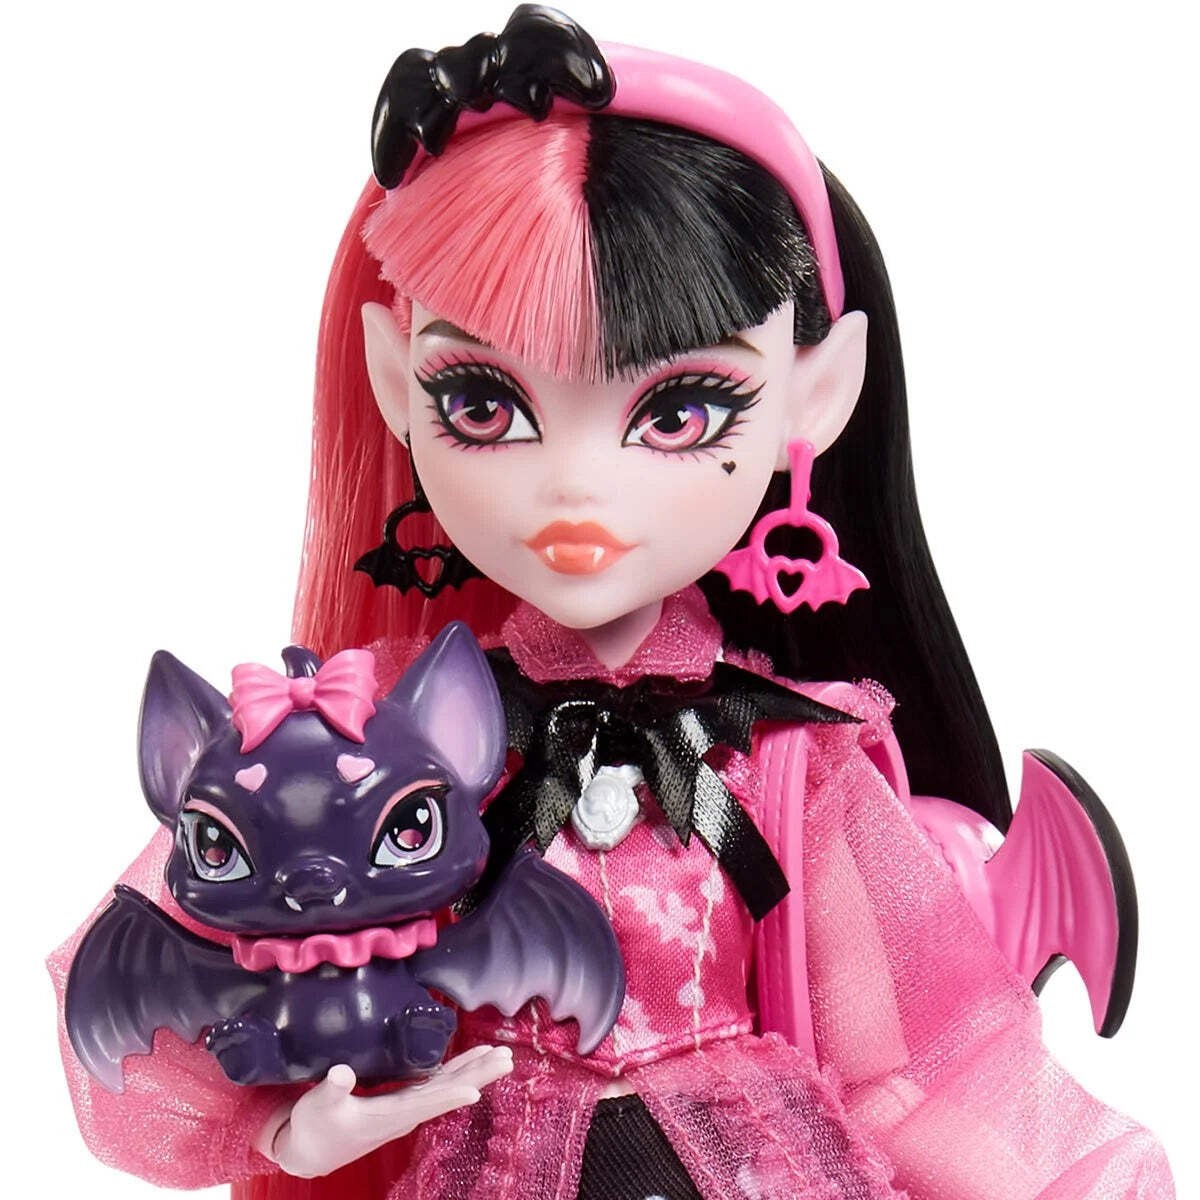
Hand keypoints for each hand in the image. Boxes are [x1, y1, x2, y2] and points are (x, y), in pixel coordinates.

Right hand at [256, 1044, 513, 1178]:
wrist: (311, 1151)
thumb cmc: (314, 1127)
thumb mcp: (317, 1107)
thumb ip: (331, 1090)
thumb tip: (340, 1072)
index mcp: (387, 1116)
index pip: (424, 1105)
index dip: (449, 1095)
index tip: (475, 1088)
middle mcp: (404, 1113)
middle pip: (447, 1092)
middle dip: (478, 1075)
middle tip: (507, 1058)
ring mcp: (406, 1107)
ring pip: (447, 1085)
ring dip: (474, 1069)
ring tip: (500, 1054)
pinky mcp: (402, 1101)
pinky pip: (437, 1083)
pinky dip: (456, 1069)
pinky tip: (471, 1059)